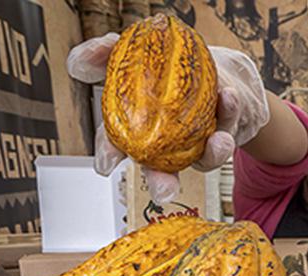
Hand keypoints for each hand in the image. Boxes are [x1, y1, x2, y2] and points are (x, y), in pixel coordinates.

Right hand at [66, 34, 269, 203]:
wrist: (209, 64)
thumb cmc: (161, 66)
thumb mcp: (128, 54)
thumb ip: (102, 55)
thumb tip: (77, 64)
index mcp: (136, 128)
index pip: (115, 144)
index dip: (108, 154)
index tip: (106, 165)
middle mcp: (166, 144)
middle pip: (160, 170)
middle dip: (162, 181)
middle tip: (164, 189)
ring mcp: (198, 141)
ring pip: (204, 158)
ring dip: (212, 153)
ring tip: (218, 140)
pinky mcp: (225, 129)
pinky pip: (229, 126)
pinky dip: (230, 112)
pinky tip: (227, 97)